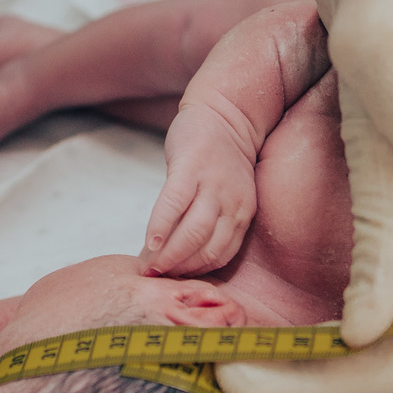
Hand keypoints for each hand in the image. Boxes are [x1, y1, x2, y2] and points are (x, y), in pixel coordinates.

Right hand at [139, 102, 257, 275]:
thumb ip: (209, 220)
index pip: (221, 255)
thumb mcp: (229, 193)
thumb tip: (169, 252)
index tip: (173, 281)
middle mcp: (232, 202)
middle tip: (157, 279)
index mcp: (242, 212)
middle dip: (180, 270)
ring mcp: (212, 184)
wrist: (225, 112)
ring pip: (193, 232)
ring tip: (150, 267)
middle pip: (208, 249)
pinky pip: (174, 204)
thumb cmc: (218, 158)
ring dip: (170, 255)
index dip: (196, 273)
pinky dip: (161, 227)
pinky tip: (149, 242)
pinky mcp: (190, 167)